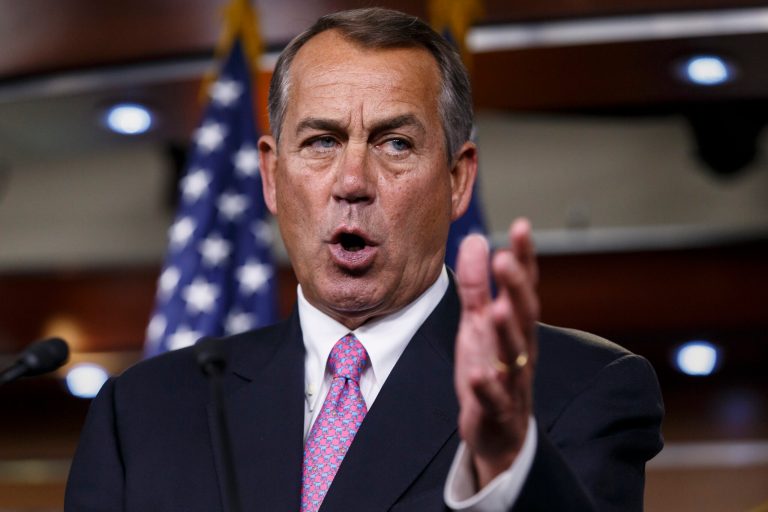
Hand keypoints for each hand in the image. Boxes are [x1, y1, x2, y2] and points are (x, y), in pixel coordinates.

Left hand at [454, 218, 539, 487]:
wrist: (498, 431)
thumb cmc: (489, 367)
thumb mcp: (477, 323)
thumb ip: (476, 284)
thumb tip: (475, 238)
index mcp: (516, 324)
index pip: (525, 286)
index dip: (525, 257)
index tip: (522, 225)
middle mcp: (521, 348)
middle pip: (524, 315)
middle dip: (516, 287)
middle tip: (506, 258)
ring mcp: (512, 380)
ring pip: (514, 354)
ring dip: (507, 332)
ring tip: (498, 309)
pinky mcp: (498, 410)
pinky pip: (494, 398)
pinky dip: (486, 387)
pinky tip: (476, 375)